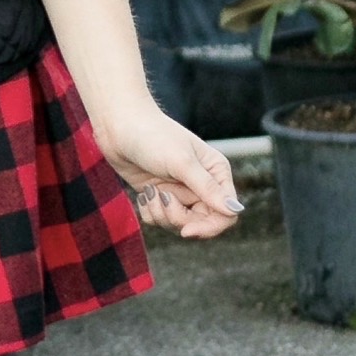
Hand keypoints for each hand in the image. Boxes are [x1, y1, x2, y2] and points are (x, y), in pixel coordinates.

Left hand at [81, 92, 241, 240]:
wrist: (119, 125)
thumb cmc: (153, 136)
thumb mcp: (182, 163)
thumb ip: (208, 188)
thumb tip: (236, 210)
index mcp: (216, 173)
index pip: (226, 215)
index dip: (209, 228)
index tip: (185, 230)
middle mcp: (202, 185)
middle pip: (201, 224)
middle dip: (178, 217)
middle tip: (161, 197)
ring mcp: (180, 192)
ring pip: (178, 224)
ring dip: (160, 213)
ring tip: (150, 192)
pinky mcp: (160, 196)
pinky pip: (160, 220)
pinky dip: (149, 212)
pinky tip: (143, 194)